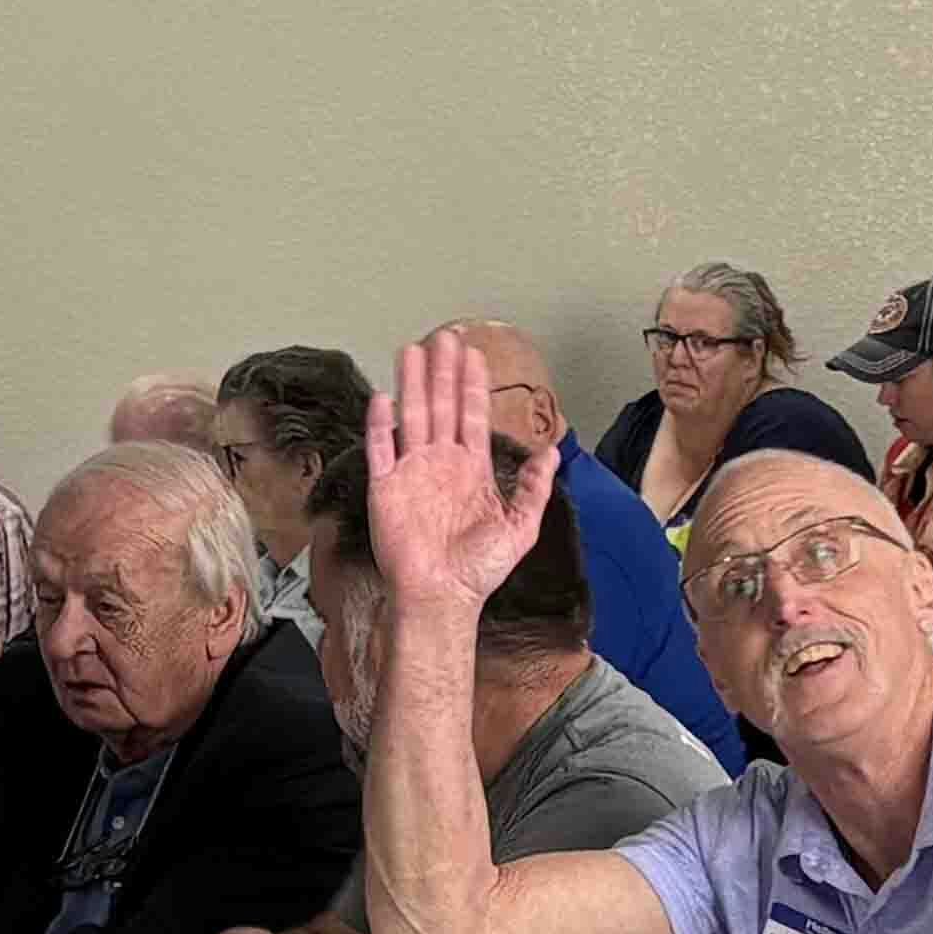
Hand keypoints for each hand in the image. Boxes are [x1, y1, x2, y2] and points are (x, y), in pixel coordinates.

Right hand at [366, 329, 559, 617]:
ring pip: (412, 417)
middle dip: (443, 371)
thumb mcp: (520, 527)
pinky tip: (383, 397)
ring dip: (413, 384)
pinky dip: (380, 424)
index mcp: (471, 470)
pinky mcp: (385, 489)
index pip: (472, 415)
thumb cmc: (479, 570)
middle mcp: (440, 464)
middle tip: (444, 337)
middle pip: (442, 406)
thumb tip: (552, 451)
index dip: (473, 384)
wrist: (442, 596)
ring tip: (413, 350)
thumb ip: (535, 487)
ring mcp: (411, 473)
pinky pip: (380, 450)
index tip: (473, 353)